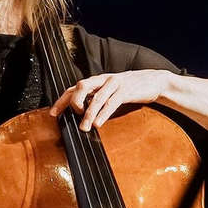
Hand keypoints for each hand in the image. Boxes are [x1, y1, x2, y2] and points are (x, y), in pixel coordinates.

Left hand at [49, 70, 170, 131]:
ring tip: (85, 128)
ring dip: (89, 114)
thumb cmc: (132, 89)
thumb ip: (99, 100)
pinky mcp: (127, 90)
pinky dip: (104, 113)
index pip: (74, 88)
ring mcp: (115, 83)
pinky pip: (112, 102)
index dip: (61, 100)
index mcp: (98, 81)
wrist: (156, 81)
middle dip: (73, 102)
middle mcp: (104, 79)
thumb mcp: (112, 93)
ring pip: (97, 97)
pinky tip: (99, 123)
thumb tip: (83, 117)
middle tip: (73, 118)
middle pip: (82, 86)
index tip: (52, 114)